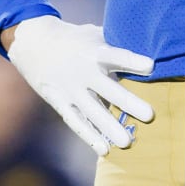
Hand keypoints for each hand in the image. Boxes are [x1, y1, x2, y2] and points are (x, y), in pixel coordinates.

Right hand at [6, 16, 154, 154]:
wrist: (33, 43)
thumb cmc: (76, 39)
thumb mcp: (94, 34)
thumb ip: (117, 44)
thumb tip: (148, 48)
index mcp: (95, 51)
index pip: (116, 56)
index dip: (132, 61)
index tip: (151, 66)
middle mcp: (83, 71)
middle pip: (108, 89)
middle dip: (128, 102)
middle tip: (150, 115)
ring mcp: (70, 89)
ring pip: (92, 111)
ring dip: (109, 127)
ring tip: (127, 142)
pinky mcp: (60, 101)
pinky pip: (76, 121)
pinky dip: (89, 136)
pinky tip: (105, 150)